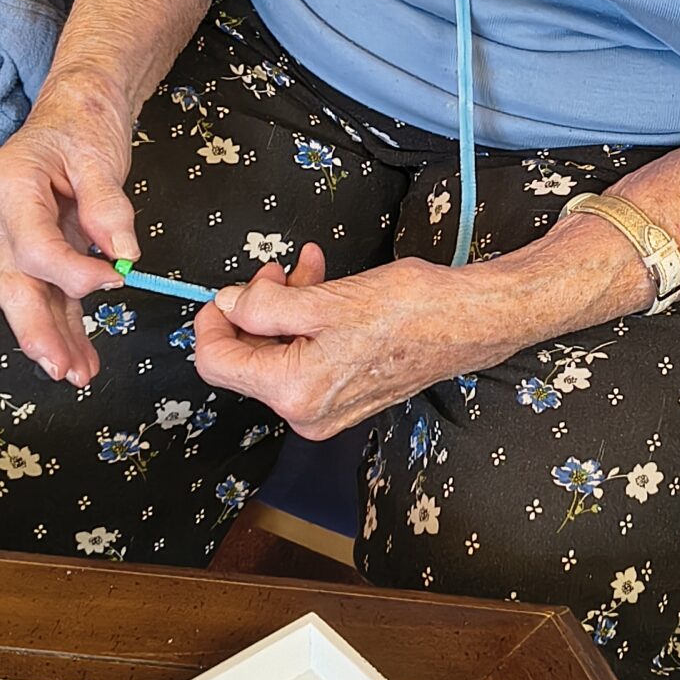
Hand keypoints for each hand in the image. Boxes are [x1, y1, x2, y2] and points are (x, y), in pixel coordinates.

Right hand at [0, 76, 140, 386]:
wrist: (76, 106)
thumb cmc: (83, 122)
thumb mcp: (99, 154)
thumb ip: (107, 203)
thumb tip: (121, 250)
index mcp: (9, 187)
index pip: (34, 247)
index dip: (73, 271)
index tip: (117, 278)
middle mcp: (1, 216)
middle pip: (14, 284)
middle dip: (38, 331)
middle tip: (64, 368)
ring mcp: (14, 235)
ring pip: (27, 296)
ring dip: (52, 337)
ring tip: (77, 374)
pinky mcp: (37, 247)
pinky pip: (48, 291)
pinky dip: (64, 323)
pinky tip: (80, 354)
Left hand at [193, 247, 487, 439]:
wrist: (469, 322)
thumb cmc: (409, 310)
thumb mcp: (324, 298)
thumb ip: (264, 305)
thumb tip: (229, 303)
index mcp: (294, 391)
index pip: (218, 363)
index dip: (210, 322)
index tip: (223, 291)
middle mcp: (306, 412)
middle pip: (250, 359)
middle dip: (255, 308)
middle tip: (275, 269)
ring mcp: (327, 409)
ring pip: (279, 354)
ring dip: (284, 308)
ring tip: (305, 267)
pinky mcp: (346, 397)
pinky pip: (307, 359)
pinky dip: (308, 323)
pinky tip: (322, 284)